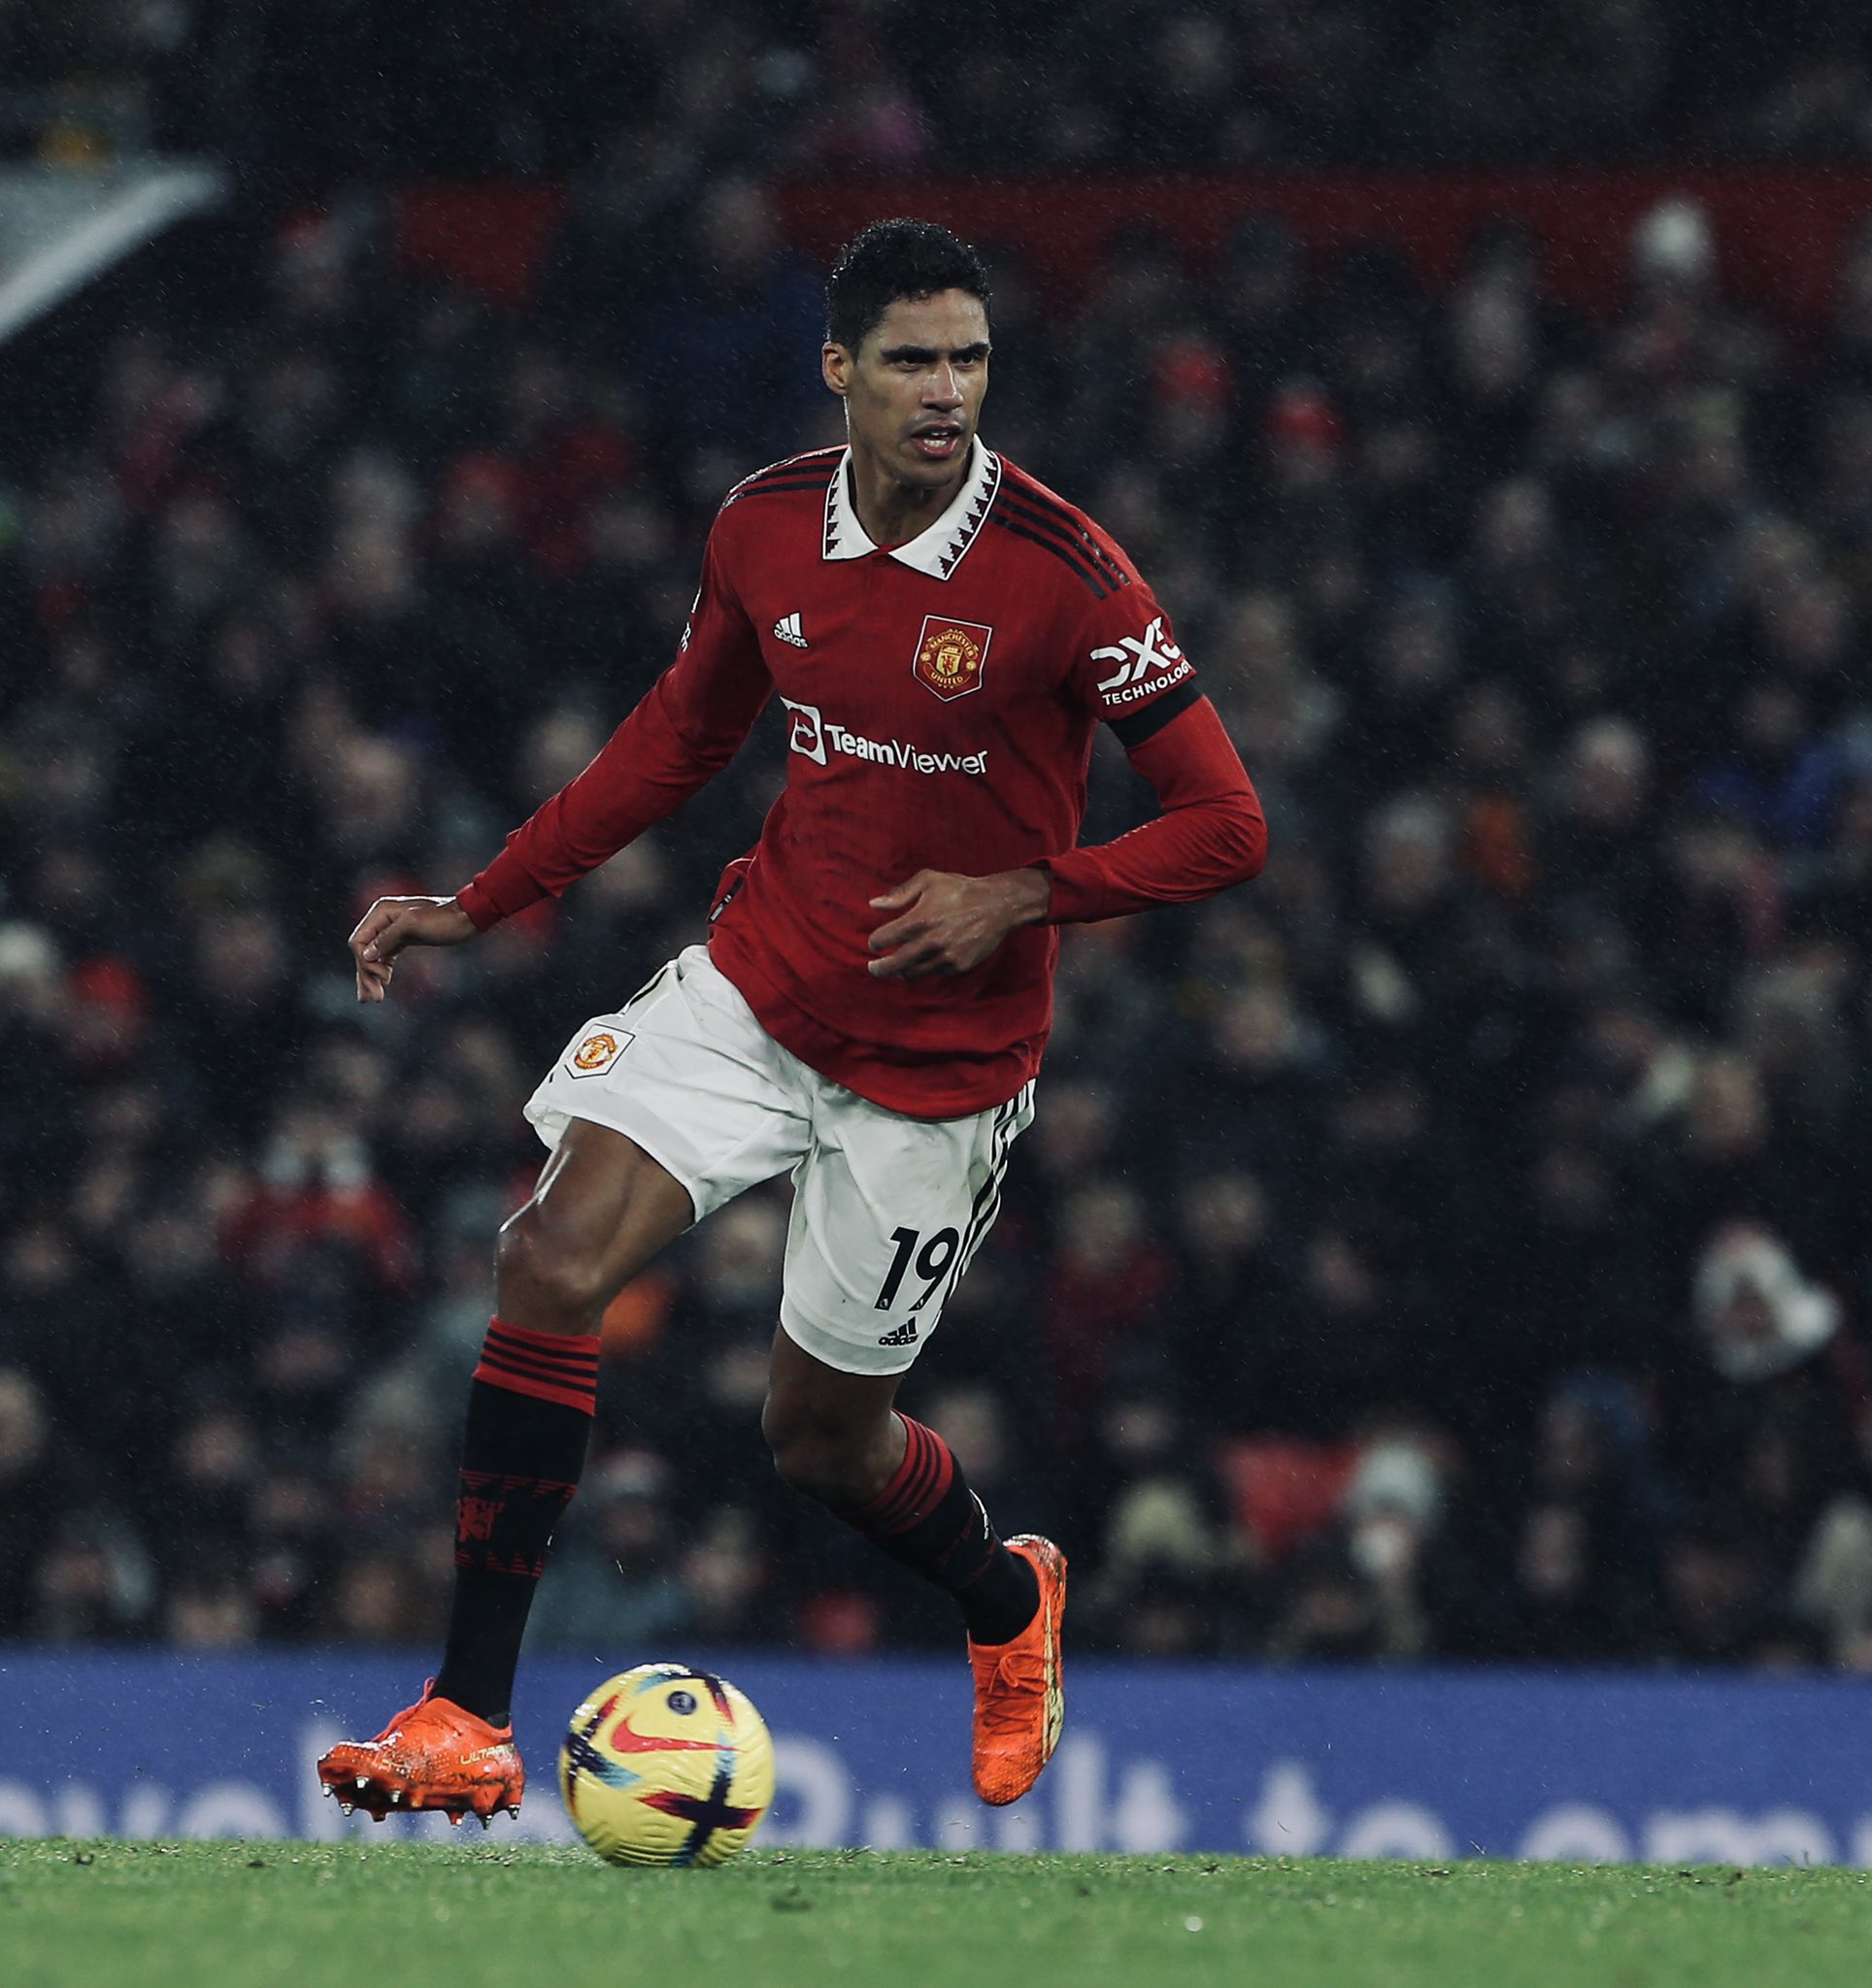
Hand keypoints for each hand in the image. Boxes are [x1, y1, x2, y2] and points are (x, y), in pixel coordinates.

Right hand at [347, 895, 476, 1002]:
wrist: (468, 917)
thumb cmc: (443, 919)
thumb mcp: (414, 925)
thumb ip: (388, 937)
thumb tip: (366, 954)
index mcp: (381, 912)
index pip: (358, 941)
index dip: (365, 962)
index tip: (383, 977)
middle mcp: (382, 919)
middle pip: (363, 951)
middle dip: (367, 975)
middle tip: (374, 999)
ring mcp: (392, 929)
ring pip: (373, 956)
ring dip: (372, 977)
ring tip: (375, 999)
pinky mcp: (403, 939)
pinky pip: (385, 957)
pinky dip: (382, 971)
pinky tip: (383, 984)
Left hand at [867, 868, 1049, 979]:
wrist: (998, 905)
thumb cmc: (961, 889)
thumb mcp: (929, 880)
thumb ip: (899, 893)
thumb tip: (874, 904)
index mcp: (919, 920)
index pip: (882, 940)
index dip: (875, 942)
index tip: (876, 942)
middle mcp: (930, 942)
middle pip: (893, 965)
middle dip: (879, 968)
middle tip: (874, 967)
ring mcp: (945, 957)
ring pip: (912, 973)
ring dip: (901, 970)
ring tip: (897, 965)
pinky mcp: (958, 966)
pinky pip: (933, 972)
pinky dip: (925, 967)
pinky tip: (925, 958)